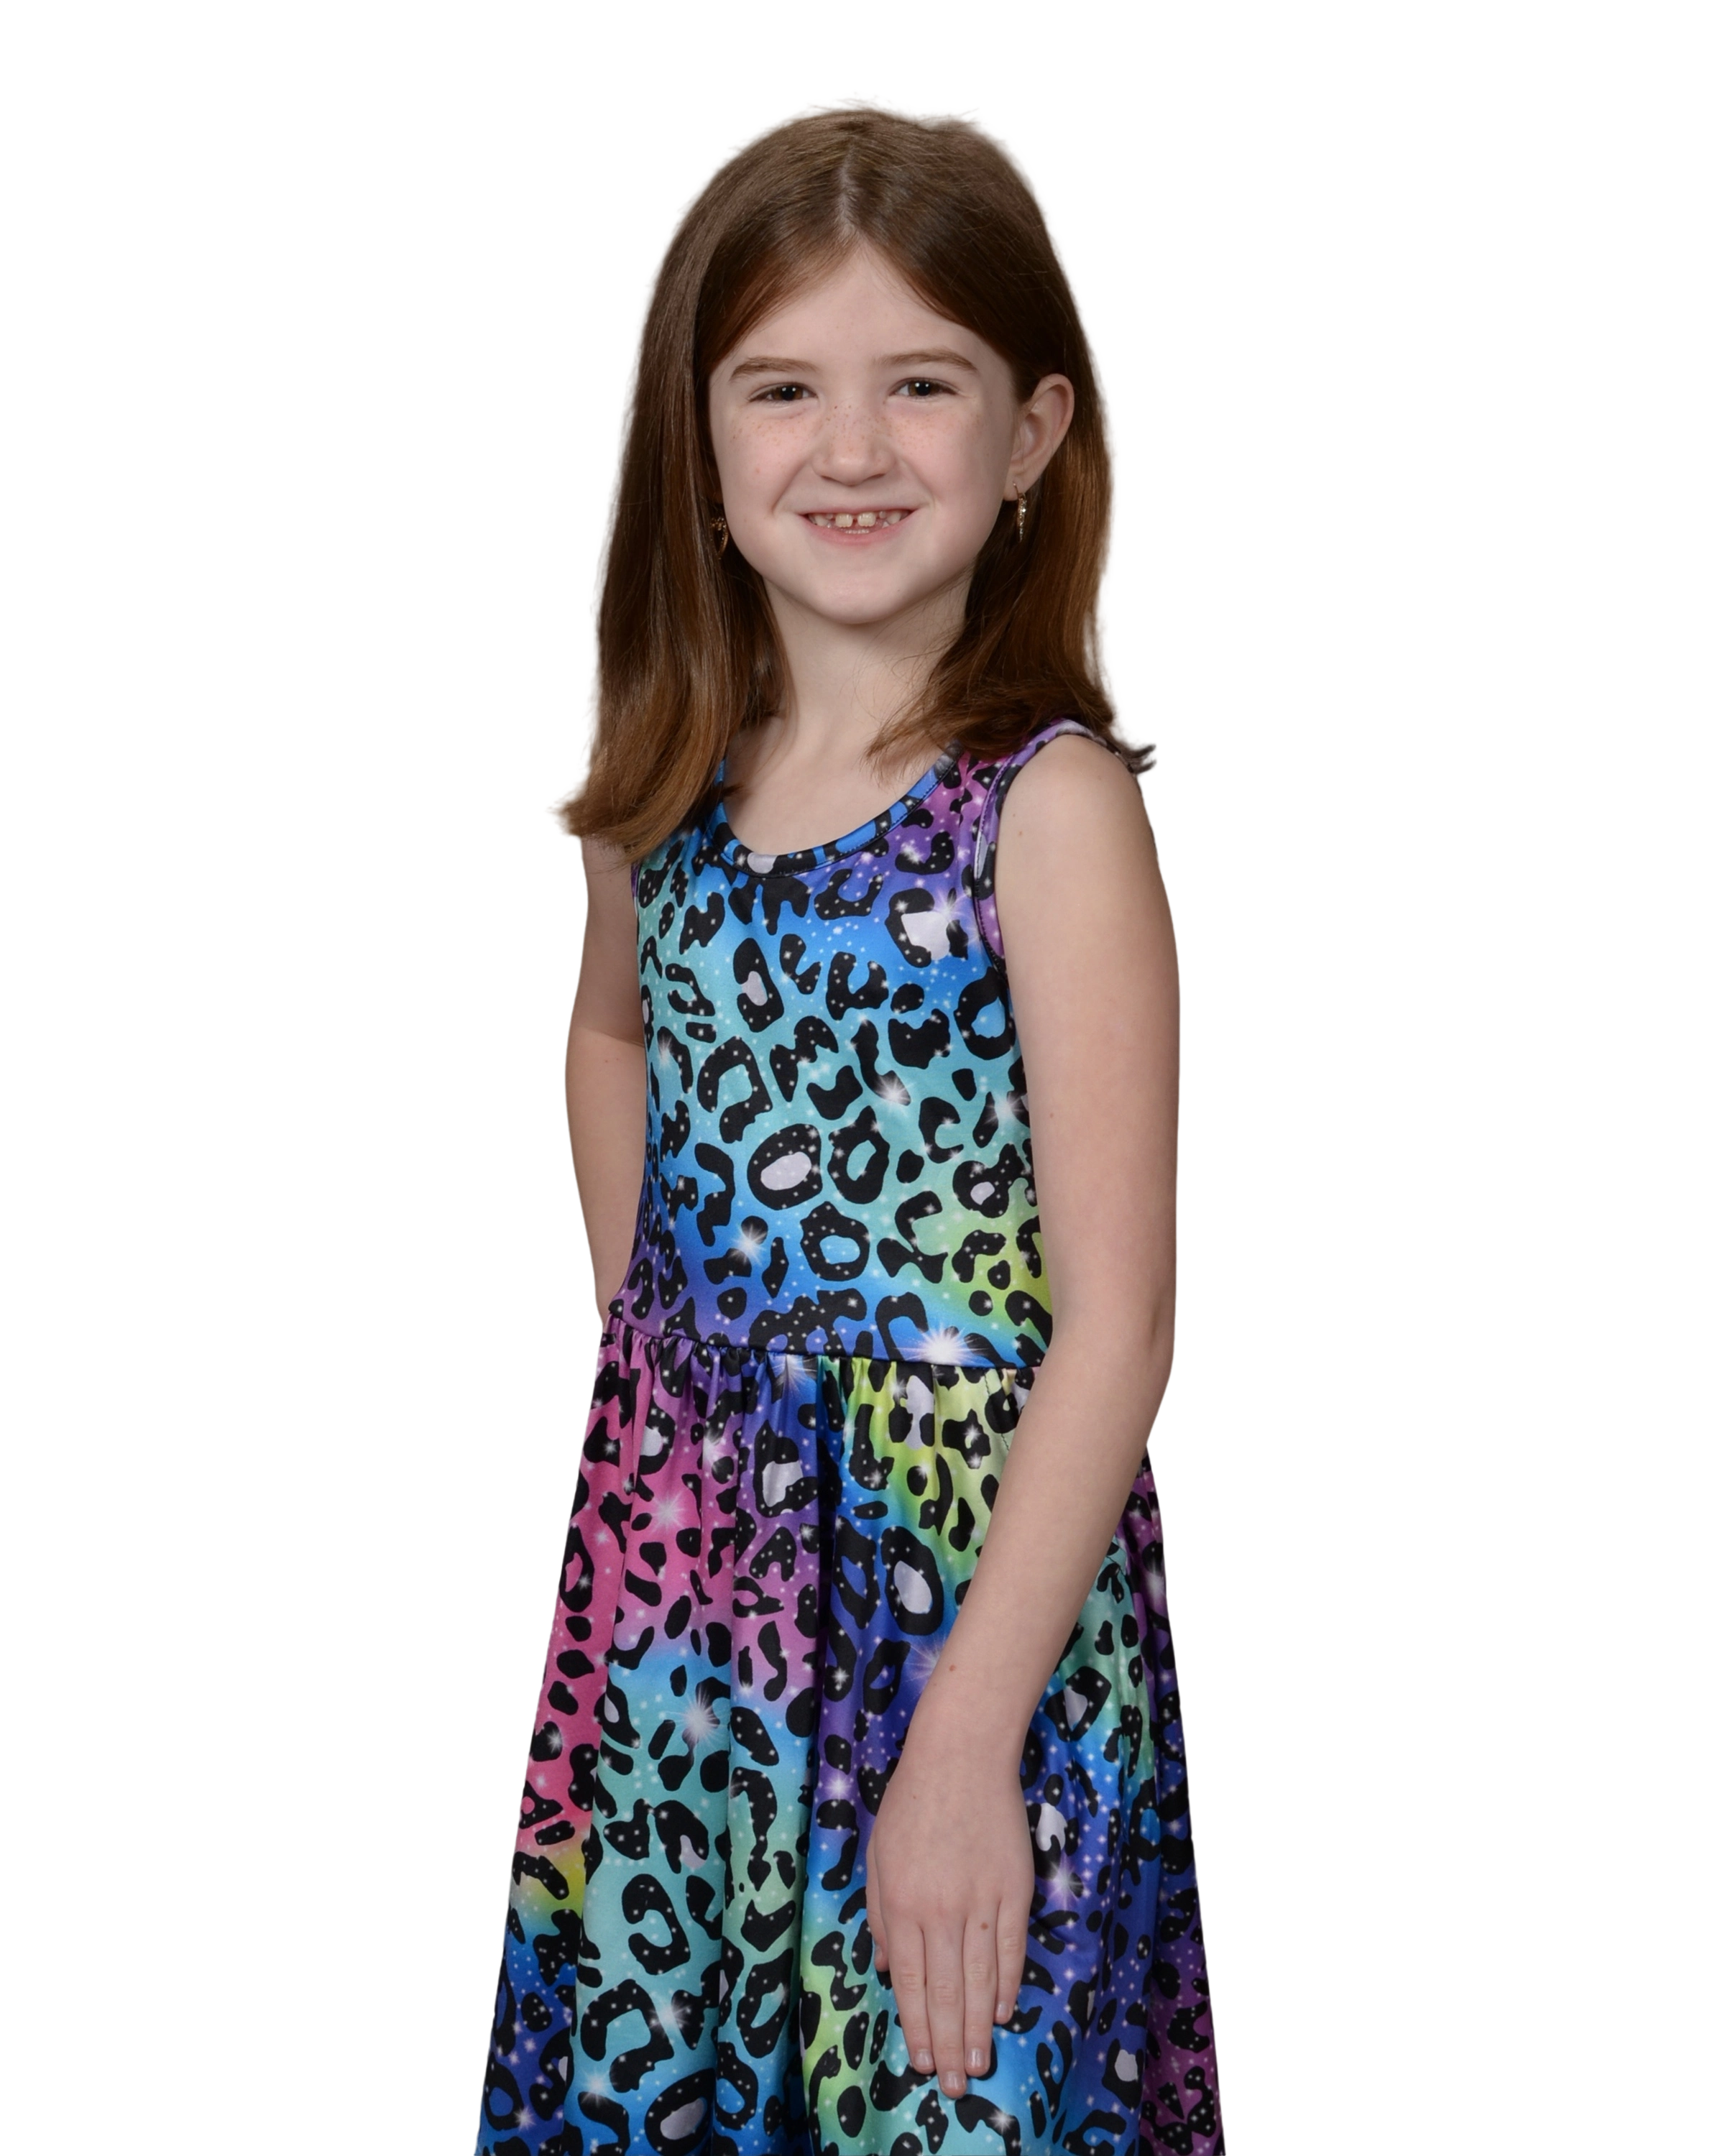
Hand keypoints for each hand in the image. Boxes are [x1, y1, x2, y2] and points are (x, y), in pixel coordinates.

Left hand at [862, 1724, 1033, 2100]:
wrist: (961, 1756)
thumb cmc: (911, 1802)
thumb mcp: (877, 1856)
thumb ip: (878, 1914)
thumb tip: (883, 1966)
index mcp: (900, 1905)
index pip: (908, 1982)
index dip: (917, 2025)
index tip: (922, 2061)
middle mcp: (939, 1911)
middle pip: (944, 1991)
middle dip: (948, 2043)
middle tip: (955, 2084)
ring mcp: (980, 1901)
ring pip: (979, 1979)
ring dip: (977, 2027)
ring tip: (979, 2064)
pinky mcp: (1012, 1888)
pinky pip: (1010, 1948)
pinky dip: (1006, 1983)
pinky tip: (1001, 2011)